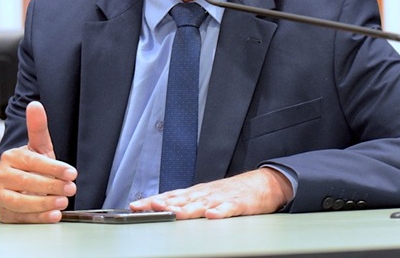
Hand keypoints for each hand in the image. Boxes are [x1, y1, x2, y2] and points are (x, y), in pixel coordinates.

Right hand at [0, 101, 77, 222]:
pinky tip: (53, 216)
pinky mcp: (5, 213)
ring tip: (63, 203)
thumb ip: (38, 127)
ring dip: (44, 204)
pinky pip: (22, 217)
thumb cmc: (31, 167)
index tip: (71, 173)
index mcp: (11, 157)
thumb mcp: (38, 147)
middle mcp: (2, 176)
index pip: (33, 162)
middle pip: (27, 182)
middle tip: (71, 189)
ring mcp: (1, 196)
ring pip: (21, 202)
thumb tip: (35, 104)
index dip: (54, 168)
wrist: (16, 189)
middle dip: (52, 186)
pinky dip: (39, 218)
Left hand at [129, 168, 292, 219]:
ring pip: (202, 204)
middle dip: (165, 204)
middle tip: (150, 208)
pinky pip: (229, 209)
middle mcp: (206, 194)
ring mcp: (222, 198)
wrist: (264, 183)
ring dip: (187, 208)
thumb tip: (162, 208)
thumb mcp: (207, 196)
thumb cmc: (233, 192)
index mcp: (197, 193)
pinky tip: (212, 215)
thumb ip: (186, 202)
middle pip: (182, 200)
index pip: (170, 196)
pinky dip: (220, 211)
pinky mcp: (240, 204)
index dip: (153, 201)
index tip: (135, 206)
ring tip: (174, 213)